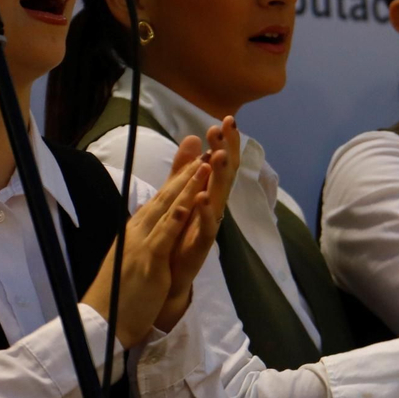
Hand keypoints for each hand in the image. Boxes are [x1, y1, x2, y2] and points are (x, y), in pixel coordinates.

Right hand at [81, 154, 213, 347]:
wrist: (100, 321)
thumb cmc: (116, 293)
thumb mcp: (130, 258)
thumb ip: (141, 240)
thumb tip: (146, 225)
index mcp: (134, 231)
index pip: (158, 200)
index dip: (176, 180)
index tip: (193, 161)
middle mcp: (136, 231)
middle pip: (163, 197)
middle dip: (184, 173)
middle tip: (202, 151)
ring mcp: (141, 243)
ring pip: (166, 209)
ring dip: (186, 186)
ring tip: (203, 165)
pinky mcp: (147, 260)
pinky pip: (165, 235)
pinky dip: (177, 217)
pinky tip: (188, 202)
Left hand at [156, 117, 240, 330]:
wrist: (169, 277)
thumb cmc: (178, 236)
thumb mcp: (180, 196)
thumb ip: (184, 169)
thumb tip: (194, 137)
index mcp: (208, 194)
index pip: (220, 164)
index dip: (224, 142)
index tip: (226, 119)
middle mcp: (213, 208)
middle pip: (224, 175)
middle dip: (228, 150)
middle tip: (229, 126)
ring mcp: (209, 226)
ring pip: (219, 197)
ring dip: (221, 176)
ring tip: (220, 154)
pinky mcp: (201, 246)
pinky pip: (206, 228)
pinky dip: (205, 212)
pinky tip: (203, 197)